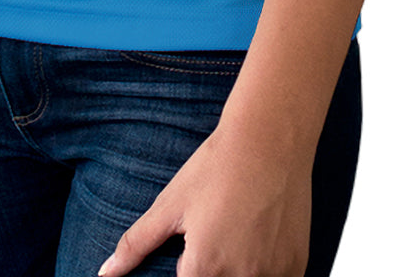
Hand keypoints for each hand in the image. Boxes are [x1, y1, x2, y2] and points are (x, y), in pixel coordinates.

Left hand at [96, 119, 311, 276]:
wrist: (269, 138)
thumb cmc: (216, 167)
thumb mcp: (170, 204)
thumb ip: (135, 245)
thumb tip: (105, 274)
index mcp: (205, 269)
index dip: (184, 270)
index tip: (190, 252)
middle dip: (209, 271)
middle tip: (213, 238)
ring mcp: (274, 276)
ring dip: (236, 272)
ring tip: (235, 234)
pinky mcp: (297, 268)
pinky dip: (263, 270)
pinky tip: (257, 239)